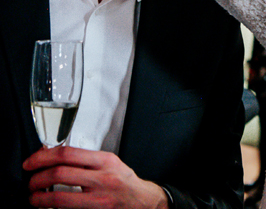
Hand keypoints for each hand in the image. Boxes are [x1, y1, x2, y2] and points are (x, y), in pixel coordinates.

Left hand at [23, 146, 168, 208]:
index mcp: (105, 161)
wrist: (143, 202)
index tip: (31, 162)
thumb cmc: (124, 183)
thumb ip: (85, 160)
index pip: (67, 154)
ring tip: (34, 197)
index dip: (42, 157)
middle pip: (59, 174)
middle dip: (37, 179)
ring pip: (59, 198)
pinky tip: (47, 208)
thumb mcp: (109, 164)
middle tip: (31, 182)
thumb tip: (52, 155)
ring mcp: (99, 199)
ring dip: (39, 198)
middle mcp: (103, 179)